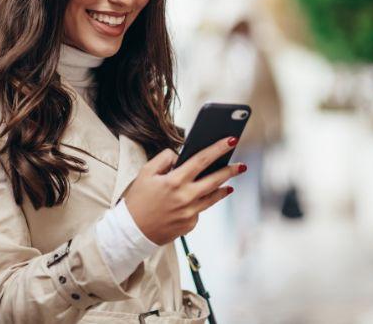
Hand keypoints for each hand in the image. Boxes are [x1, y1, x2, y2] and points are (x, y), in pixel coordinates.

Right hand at [122, 137, 246, 244]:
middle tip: (241, 165)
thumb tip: (179, 156)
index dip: (219, 148)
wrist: (131, 232)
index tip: (232, 140)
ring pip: (213, 197)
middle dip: (230, 170)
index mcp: (175, 181)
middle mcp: (186, 197)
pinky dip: (200, 202)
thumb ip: (164, 159)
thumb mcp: (145, 173)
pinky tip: (199, 199)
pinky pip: (200, 210)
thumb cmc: (137, 200)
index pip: (202, 159)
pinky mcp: (190, 225)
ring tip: (230, 181)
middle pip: (215, 179)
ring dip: (224, 187)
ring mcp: (190, 213)